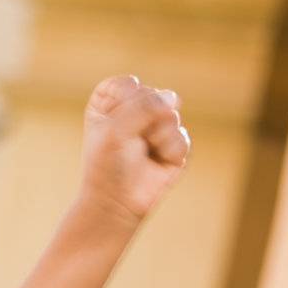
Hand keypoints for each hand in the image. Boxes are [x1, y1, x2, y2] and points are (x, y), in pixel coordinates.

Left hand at [77, 74, 190, 227]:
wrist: (115, 203)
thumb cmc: (106, 165)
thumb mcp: (114, 129)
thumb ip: (144, 105)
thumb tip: (175, 98)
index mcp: (110, 102)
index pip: (128, 84)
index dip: (122, 106)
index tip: (109, 127)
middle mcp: (134, 111)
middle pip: (152, 95)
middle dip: (141, 121)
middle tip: (126, 144)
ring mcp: (156, 126)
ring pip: (170, 114)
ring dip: (155, 136)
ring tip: (142, 152)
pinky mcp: (174, 145)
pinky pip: (181, 136)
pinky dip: (169, 150)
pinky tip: (157, 162)